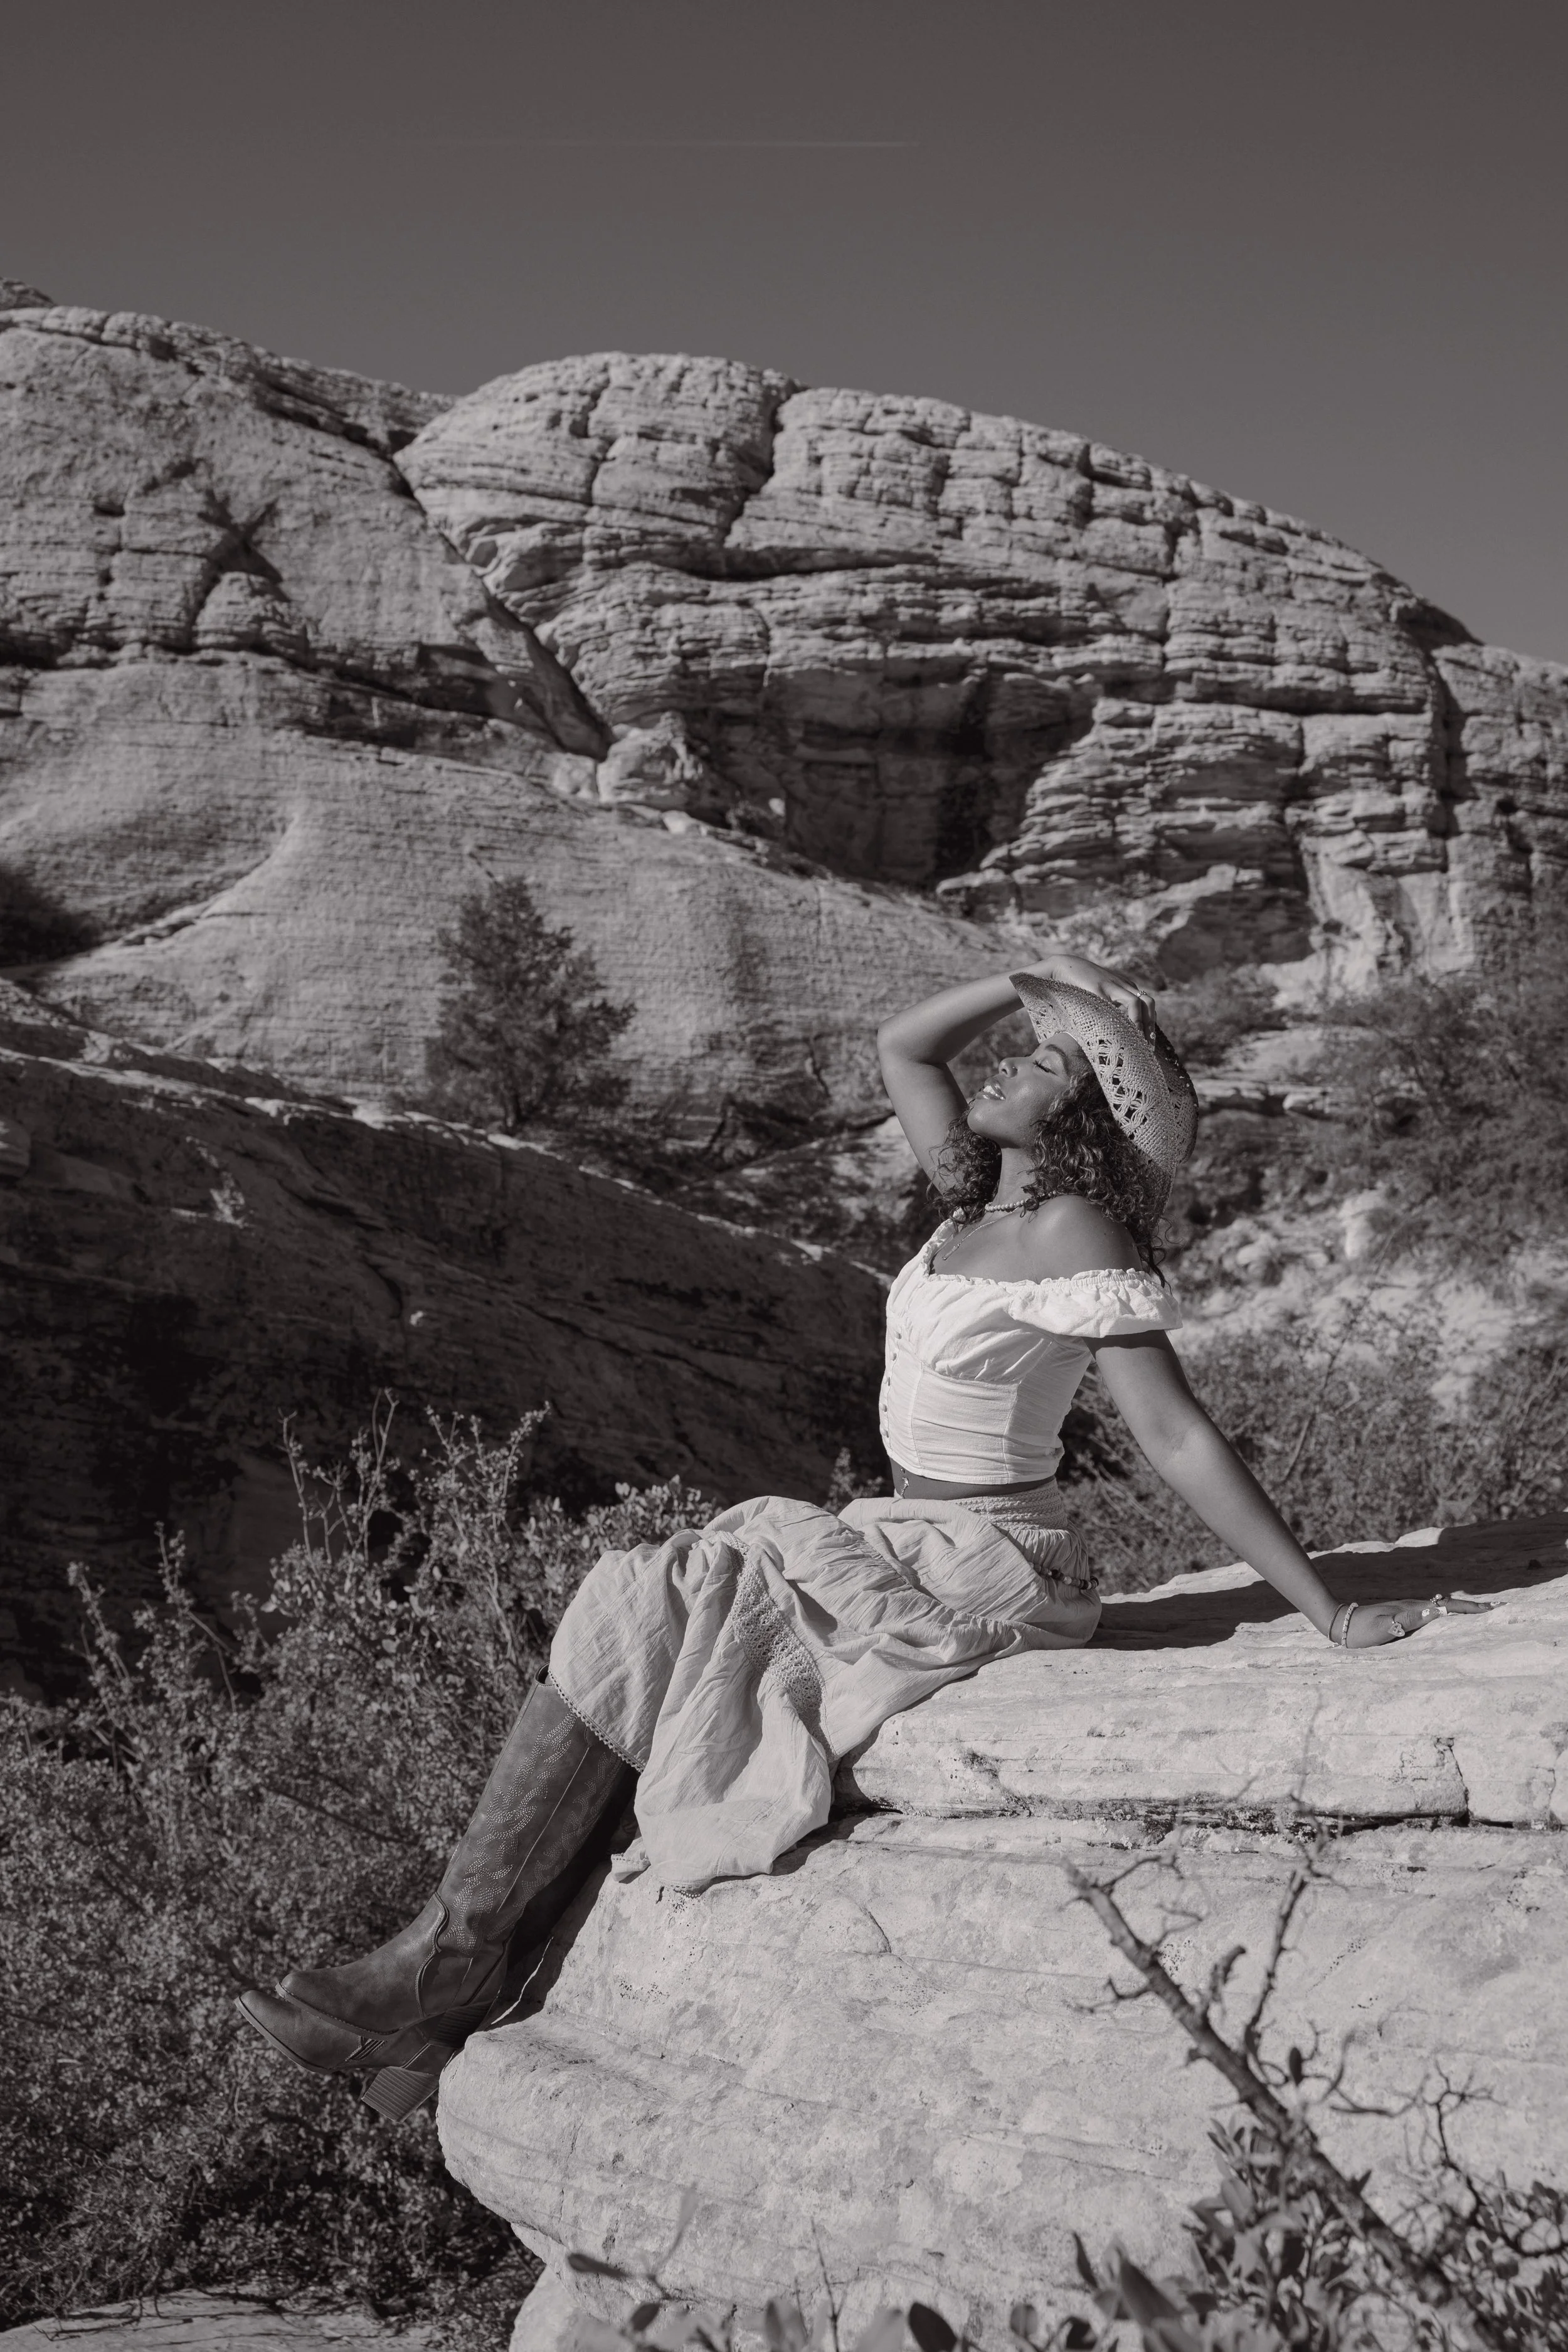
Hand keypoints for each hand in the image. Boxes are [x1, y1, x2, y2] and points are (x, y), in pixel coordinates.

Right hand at [1018, 952, 1156, 1034]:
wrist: (1062, 967)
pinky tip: (1121, 1034)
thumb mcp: (1097, 996)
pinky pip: (1116, 1007)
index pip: (1146, 1005)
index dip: (1150, 1024)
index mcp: (1124, 987)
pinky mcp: (1100, 990)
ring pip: (1138, 1004)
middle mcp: (1123, 985)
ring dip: (1141, 1024)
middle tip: (1149, 1046)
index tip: (1148, 1043)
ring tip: (1139, 1041)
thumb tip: (1110, 1032)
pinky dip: (1122, 1021)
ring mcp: (1112, 986)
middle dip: (1151, 1026)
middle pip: (1149, 1004)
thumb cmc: (1077, 985)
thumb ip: (1107, 1008)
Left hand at [1339, 1593, 1494, 1647]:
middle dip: (1473, 1608)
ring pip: (1442, 1609)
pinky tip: (1451, 1618)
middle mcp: (1414, 1607)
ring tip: (1482, 1613)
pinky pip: (1432, 1614)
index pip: (1447, 1608)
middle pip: (1449, 1606)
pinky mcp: (1404, 1616)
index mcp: (1413, 1610)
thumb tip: (1432, 1611)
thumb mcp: (1382, 1627)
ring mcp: (1409, 1610)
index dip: (1470, 1609)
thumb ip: (1405, 1620)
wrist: (1341, 1622)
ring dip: (1462, 1610)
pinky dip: (1447, 1614)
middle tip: (1496, 1608)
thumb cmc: (1361, 1630)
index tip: (1491, 1609)